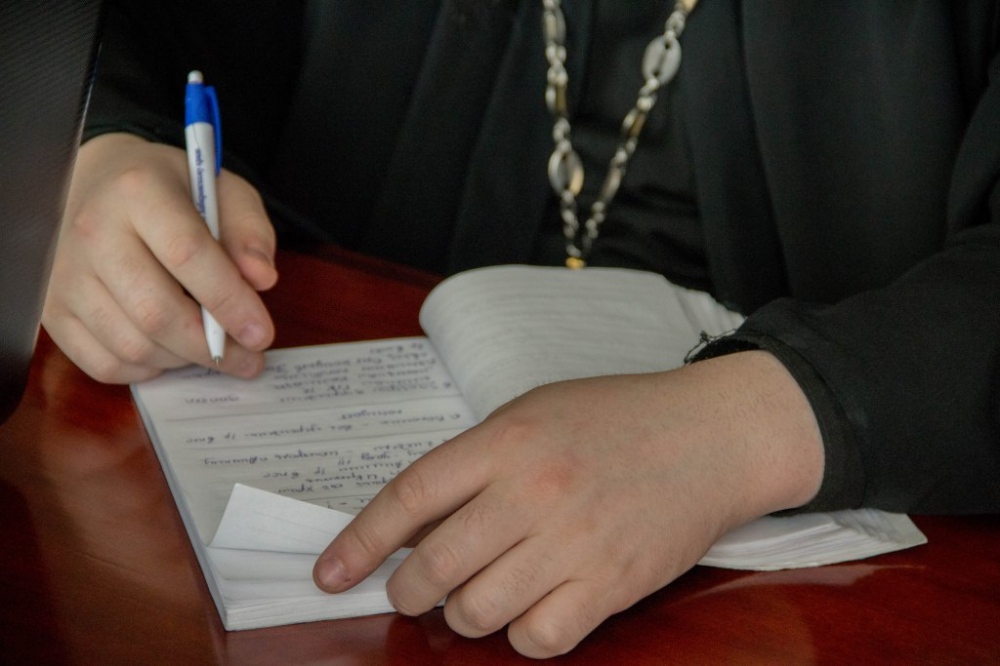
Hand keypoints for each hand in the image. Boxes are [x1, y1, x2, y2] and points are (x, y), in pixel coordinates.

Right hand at [43, 133, 277, 382]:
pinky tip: (170, 351)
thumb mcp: (224, 192)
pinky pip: (103, 364)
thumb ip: (250, 232)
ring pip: (132, 345)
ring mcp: (66, 276)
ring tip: (212, 349)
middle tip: (248, 359)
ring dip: (183, 360)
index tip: (261, 334)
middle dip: (212, 347)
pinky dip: (147, 371)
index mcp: (138, 191)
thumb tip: (261, 279)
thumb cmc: (173, 193)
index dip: (229, 301)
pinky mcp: (53, 311)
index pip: (187, 254)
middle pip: (155, 312)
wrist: (101, 185)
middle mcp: (93, 232)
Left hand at [314, 351, 824, 657]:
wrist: (711, 436)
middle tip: (411, 591)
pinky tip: (531, 610)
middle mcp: (533, 491)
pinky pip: (538, 638)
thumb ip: (474, 462)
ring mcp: (574, 541)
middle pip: (433, 567)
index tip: (329, 574)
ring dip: (465, 614)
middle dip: (407, 591)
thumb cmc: (617, 419)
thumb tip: (413, 523)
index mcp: (506, 440)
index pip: (409, 497)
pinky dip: (522, 634)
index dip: (358, 542)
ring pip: (478, 611)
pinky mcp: (613, 584)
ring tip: (481, 593)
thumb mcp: (534, 414)